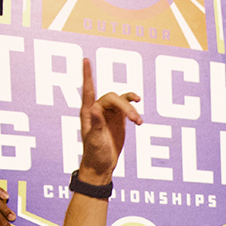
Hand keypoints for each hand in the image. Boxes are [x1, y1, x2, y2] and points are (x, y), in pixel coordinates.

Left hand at [76, 58, 142, 184]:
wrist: (102, 166)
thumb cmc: (95, 154)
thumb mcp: (95, 140)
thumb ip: (96, 124)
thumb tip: (95, 107)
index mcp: (88, 112)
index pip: (88, 89)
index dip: (87, 74)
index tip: (85, 59)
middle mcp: (98, 109)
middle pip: (113, 98)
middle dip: (126, 106)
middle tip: (136, 120)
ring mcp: (109, 113)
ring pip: (122, 101)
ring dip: (132, 109)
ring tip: (139, 122)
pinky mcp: (118, 118)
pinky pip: (127, 106)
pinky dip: (134, 109)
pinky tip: (139, 117)